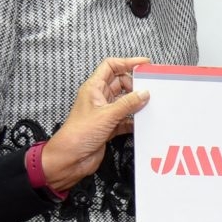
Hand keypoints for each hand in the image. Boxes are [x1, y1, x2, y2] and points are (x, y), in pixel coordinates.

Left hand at [40, 56, 152, 191]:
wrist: (70, 159)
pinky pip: (125, 119)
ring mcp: (104, 113)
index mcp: (94, 88)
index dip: (127, 62)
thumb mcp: (107, 115)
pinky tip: (142, 123)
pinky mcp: (109, 127)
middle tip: (150, 90)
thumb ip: (127, 104)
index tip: (144, 64)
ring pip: (124, 102)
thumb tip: (144, 93)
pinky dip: (133, 120)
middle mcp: (99, 98)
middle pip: (120, 83)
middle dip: (135, 85)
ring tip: (150, 105)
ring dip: (136, 104)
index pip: (111, 67)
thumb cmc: (79, 133)